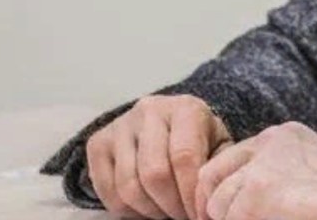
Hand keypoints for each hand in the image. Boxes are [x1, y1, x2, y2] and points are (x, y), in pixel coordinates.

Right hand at [86, 94, 232, 218]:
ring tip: (167, 210)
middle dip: (172, 206)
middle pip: (154, 174)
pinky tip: (147, 205)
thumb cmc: (199, 139)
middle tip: (184, 215)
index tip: (200, 214)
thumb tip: (209, 201)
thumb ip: (217, 169)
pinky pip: (108, 191)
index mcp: (185, 108)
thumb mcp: (218, 146)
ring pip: (128, 186)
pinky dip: (128, 210)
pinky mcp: (98, 143)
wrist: (169, 122)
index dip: (191, 194)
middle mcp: (149, 110)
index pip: (184, 157)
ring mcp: (120, 125)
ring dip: (151, 211)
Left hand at [195, 121, 316, 219]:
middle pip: (214, 172)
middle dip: (211, 203)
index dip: (227, 187)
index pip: (236, 158)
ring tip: (260, 219)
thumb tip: (246, 201)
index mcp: (284, 135)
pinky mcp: (256, 192)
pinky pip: (231, 218)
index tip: (225, 211)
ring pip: (219, 202)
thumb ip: (282, 172)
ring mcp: (261, 166)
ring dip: (231, 219)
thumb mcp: (313, 170)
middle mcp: (268, 143)